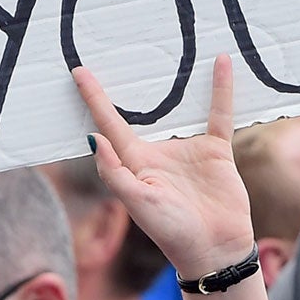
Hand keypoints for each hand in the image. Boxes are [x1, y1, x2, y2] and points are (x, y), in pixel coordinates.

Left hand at [75, 54, 251, 281]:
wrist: (214, 249)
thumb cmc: (171, 231)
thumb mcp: (139, 203)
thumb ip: (115, 173)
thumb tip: (93, 138)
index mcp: (134, 163)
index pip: (108, 124)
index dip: (93, 99)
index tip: (78, 72)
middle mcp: (158, 152)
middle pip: (139, 111)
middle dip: (126, 85)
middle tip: (114, 50)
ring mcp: (187, 150)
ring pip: (178, 108)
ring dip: (173, 83)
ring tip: (163, 51)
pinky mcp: (216, 151)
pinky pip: (218, 113)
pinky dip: (220, 89)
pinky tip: (220, 62)